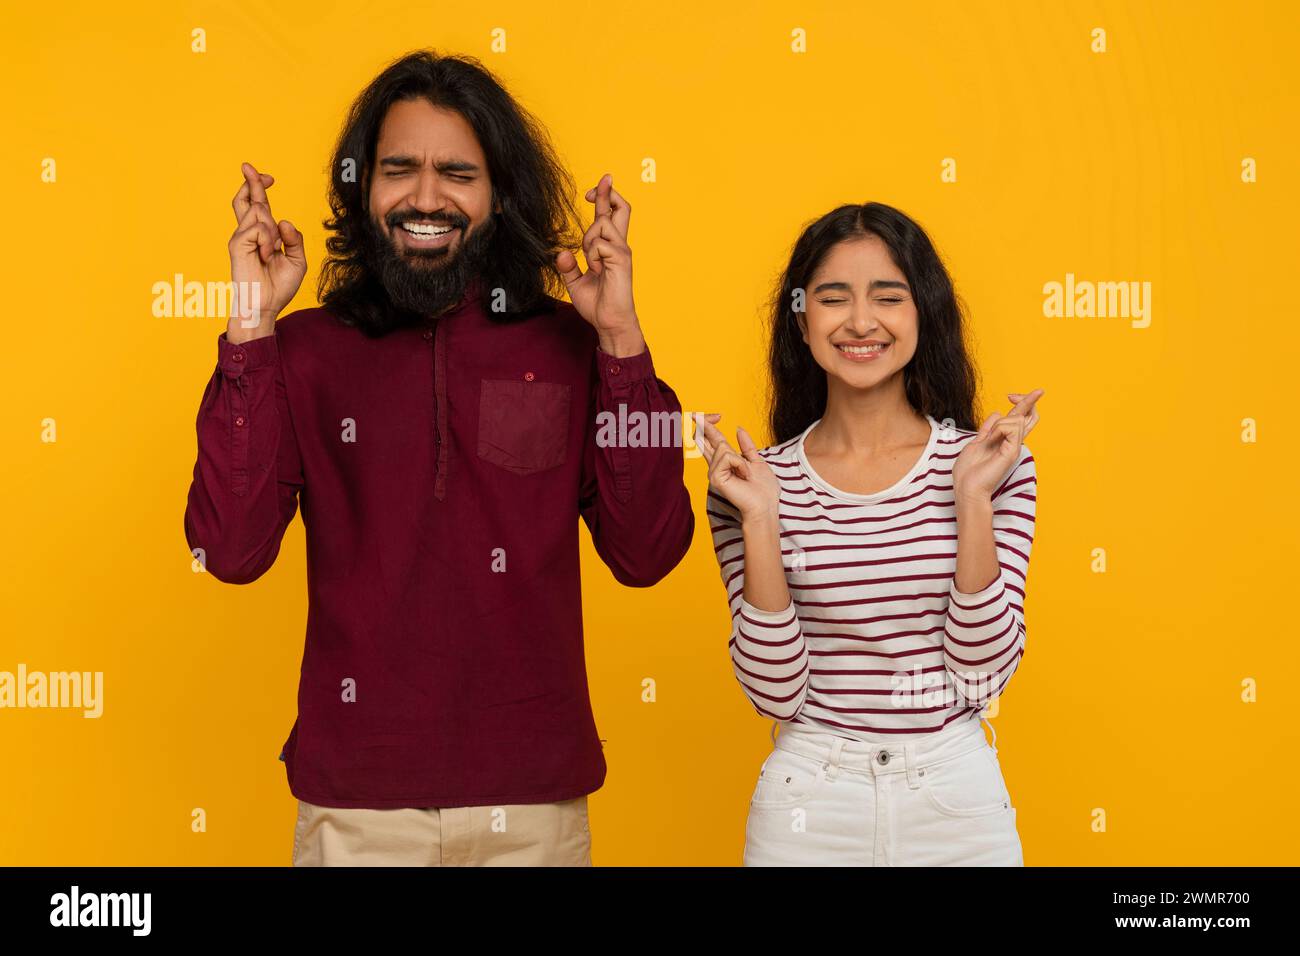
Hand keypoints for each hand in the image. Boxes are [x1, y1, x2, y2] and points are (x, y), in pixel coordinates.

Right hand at [227, 162, 307, 343]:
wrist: (266, 305)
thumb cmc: (279, 286)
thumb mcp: (297, 259)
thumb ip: (294, 238)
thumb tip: (284, 220)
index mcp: (262, 235)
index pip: (258, 205)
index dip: (259, 187)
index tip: (268, 176)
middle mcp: (249, 233)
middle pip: (247, 198)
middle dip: (252, 180)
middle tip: (249, 166)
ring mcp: (241, 237)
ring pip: (258, 212)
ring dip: (271, 229)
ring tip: (271, 252)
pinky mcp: (236, 244)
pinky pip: (257, 228)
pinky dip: (267, 240)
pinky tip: (265, 255)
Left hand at [555, 173, 642, 353]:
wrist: (609, 323)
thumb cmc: (598, 304)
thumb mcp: (576, 282)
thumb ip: (569, 266)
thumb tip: (561, 252)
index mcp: (611, 248)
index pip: (611, 215)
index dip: (604, 197)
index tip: (594, 189)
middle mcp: (620, 245)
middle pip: (621, 207)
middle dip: (608, 191)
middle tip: (600, 183)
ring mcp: (622, 251)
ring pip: (601, 224)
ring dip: (589, 240)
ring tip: (592, 264)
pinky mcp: (622, 259)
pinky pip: (599, 244)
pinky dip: (592, 256)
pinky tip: (597, 271)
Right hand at [694, 414, 781, 523]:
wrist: (765, 506)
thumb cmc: (763, 490)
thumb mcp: (757, 462)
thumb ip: (747, 446)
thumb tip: (738, 428)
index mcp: (725, 462)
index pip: (712, 440)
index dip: (709, 425)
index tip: (711, 415)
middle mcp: (716, 466)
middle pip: (703, 439)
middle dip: (703, 424)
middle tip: (695, 414)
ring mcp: (714, 472)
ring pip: (722, 447)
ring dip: (740, 459)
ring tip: (746, 474)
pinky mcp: (715, 477)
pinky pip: (727, 457)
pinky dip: (739, 463)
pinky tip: (742, 475)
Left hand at [952, 388, 1043, 501]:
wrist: (967, 487)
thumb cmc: (969, 470)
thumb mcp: (977, 442)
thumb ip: (988, 429)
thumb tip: (997, 413)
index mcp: (1005, 439)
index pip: (1022, 417)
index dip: (1021, 402)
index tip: (1010, 395)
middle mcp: (1013, 442)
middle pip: (1031, 416)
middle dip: (1028, 400)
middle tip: (1019, 394)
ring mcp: (1015, 446)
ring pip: (1016, 418)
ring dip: (998, 423)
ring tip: (988, 440)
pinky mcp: (1013, 451)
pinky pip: (1011, 427)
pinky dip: (998, 429)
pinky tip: (991, 440)